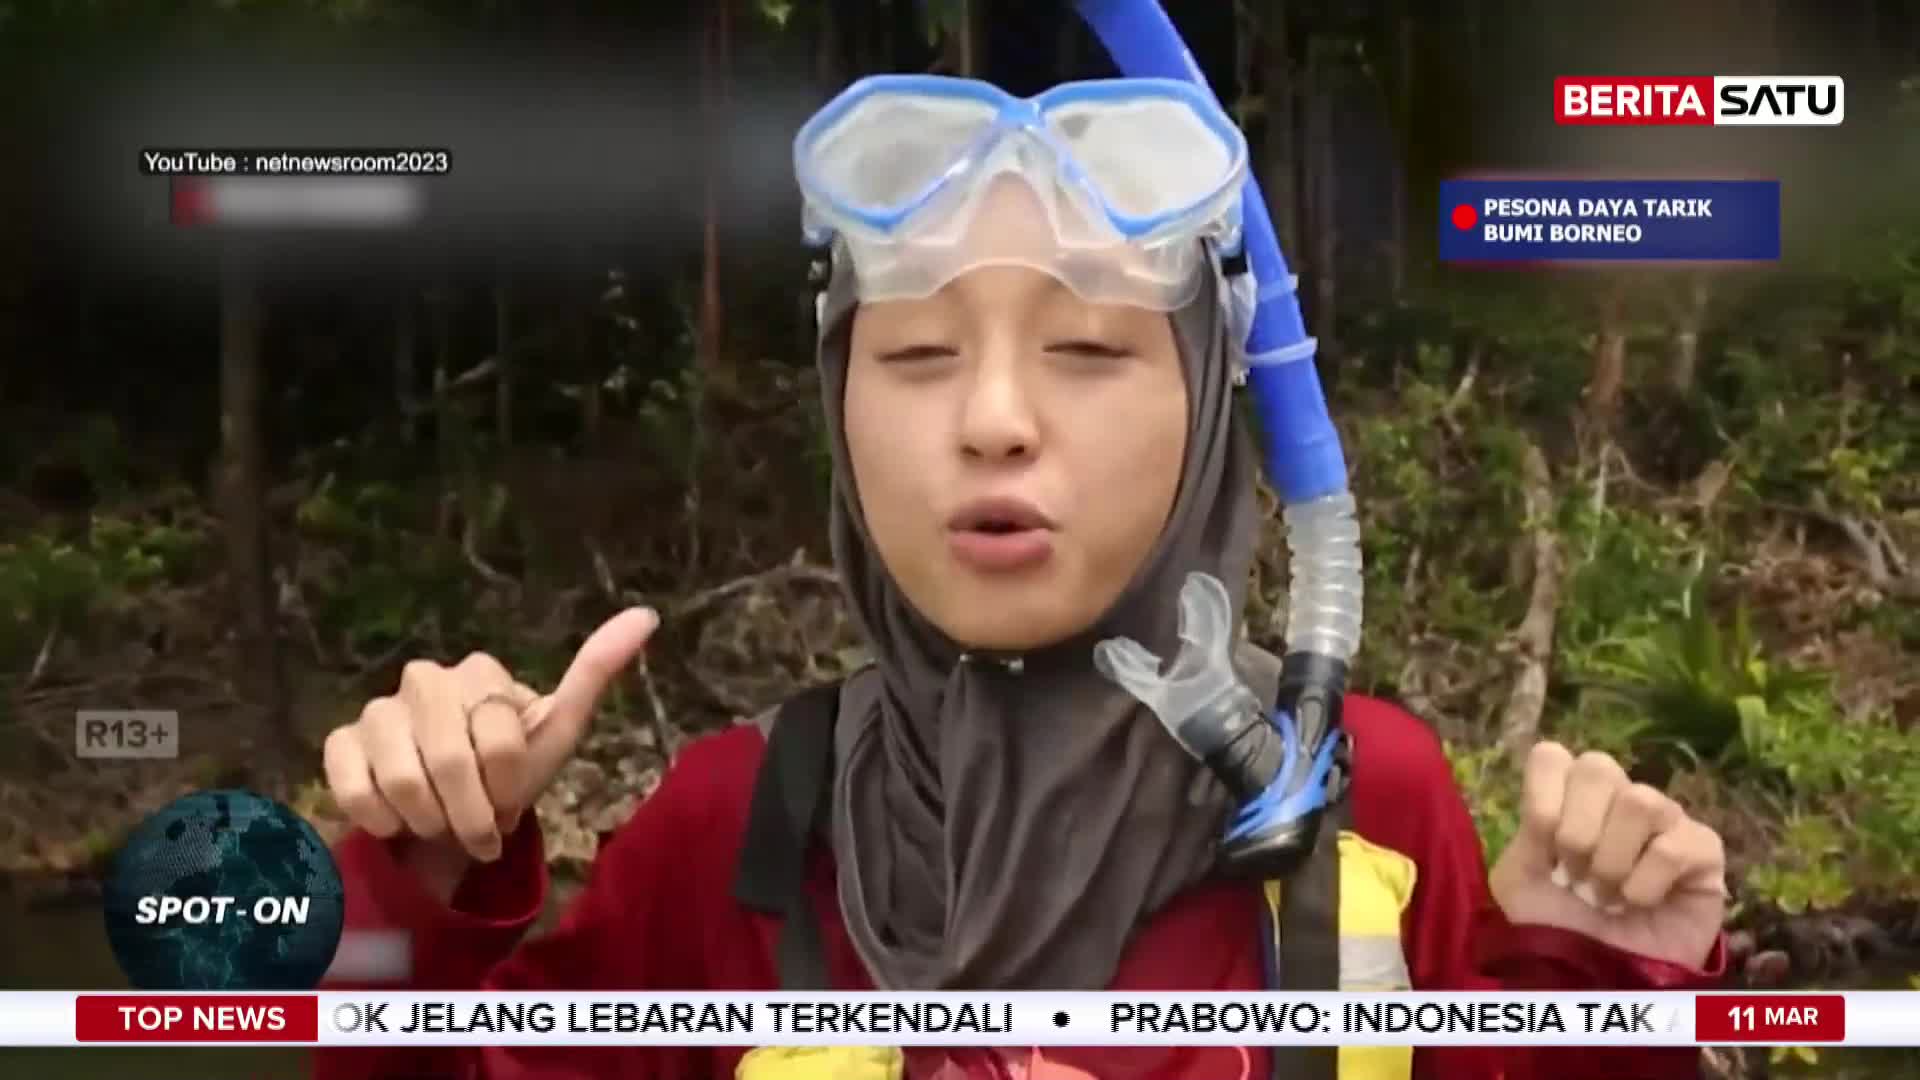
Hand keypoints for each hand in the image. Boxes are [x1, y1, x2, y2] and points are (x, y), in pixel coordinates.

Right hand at [322, 607, 658, 879]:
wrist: (452, 816)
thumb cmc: (510, 775)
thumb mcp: (559, 732)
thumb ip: (596, 673)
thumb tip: (646, 615)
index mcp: (482, 671)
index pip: (503, 746)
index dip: (509, 790)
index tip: (512, 802)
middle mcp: (425, 677)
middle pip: (453, 764)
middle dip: (472, 814)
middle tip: (480, 827)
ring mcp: (377, 710)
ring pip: (402, 781)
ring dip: (431, 823)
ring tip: (442, 824)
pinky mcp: (339, 744)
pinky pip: (355, 790)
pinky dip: (383, 821)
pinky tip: (398, 821)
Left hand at [1489, 742, 1726, 968]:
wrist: (1599, 981)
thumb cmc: (1558, 927)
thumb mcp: (1518, 880)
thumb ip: (1525, 831)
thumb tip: (1551, 805)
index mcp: (1569, 796)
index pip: (1552, 756)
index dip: (1542, 800)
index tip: (1543, 848)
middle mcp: (1618, 797)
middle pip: (1597, 766)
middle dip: (1576, 832)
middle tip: (1576, 876)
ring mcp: (1666, 819)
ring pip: (1639, 800)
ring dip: (1612, 861)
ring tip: (1606, 896)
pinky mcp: (1704, 850)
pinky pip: (1673, 847)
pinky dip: (1644, 885)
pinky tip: (1639, 905)